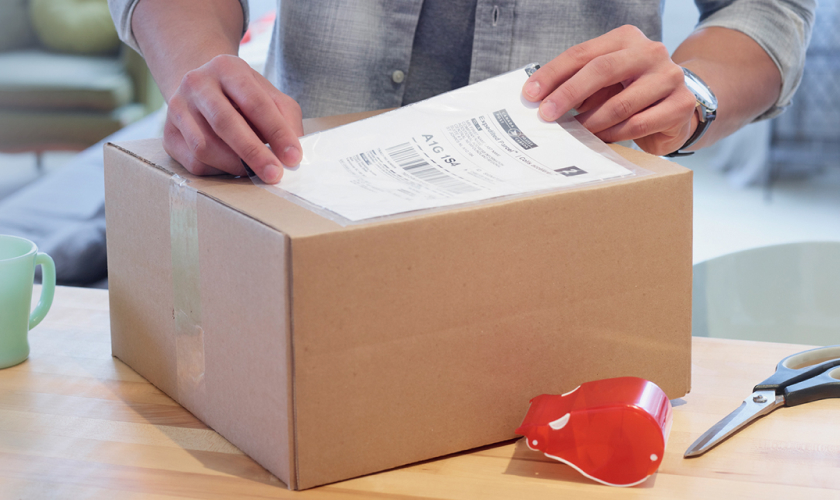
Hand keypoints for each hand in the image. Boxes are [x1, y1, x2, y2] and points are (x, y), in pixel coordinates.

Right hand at [163, 55, 302, 182]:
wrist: (201, 90)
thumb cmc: (242, 97)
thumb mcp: (268, 95)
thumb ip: (286, 119)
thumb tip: (292, 153)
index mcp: (227, 68)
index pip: (255, 102)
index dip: (277, 132)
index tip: (293, 157)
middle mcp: (196, 83)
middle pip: (225, 123)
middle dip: (253, 153)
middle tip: (274, 175)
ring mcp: (177, 108)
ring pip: (205, 147)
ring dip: (235, 165)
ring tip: (254, 171)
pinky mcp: (168, 135)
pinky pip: (194, 162)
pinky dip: (219, 170)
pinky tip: (232, 166)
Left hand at [522, 25, 697, 155]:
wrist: (677, 108)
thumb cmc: (631, 94)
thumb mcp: (604, 83)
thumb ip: (577, 85)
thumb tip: (540, 100)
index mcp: (626, 39)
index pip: (583, 53)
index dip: (553, 73)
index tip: (531, 94)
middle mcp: (650, 52)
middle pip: (602, 69)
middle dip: (569, 94)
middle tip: (547, 115)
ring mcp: (669, 77)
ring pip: (620, 104)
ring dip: (591, 122)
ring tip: (575, 133)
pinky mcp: (681, 104)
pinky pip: (638, 124)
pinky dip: (614, 135)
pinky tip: (601, 139)